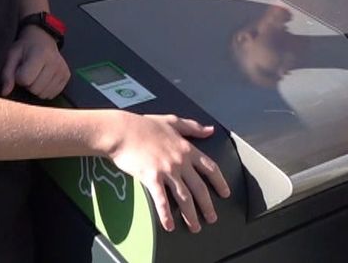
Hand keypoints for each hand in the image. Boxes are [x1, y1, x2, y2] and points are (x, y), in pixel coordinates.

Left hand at [1, 24, 69, 97]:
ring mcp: (62, 70)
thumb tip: (5, 92)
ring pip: (44, 94)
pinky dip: (45, 90)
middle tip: (29, 73)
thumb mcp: (12, 55)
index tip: (20, 69)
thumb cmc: (25, 48)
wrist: (43, 38)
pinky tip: (44, 80)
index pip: (25, 79)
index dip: (18, 77)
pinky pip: (52, 94)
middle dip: (28, 84)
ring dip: (36, 88)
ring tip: (36, 76)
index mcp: (40, 54)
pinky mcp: (67, 76)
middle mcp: (55, 63)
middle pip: (35, 89)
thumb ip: (7, 74)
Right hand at [108, 114, 230, 232]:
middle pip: (199, 187)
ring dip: (191, 215)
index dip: (219, 182)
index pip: (210, 167)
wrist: (122, 130)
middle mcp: (180, 161)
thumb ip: (193, 127)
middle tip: (212, 218)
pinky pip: (161, 200)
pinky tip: (169, 226)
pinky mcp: (151, 177)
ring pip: (184, 197)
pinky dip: (166, 214)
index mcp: (187, 148)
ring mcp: (167, 170)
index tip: (225, 193)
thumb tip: (211, 130)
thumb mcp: (173, 121)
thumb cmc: (145, 124)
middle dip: (207, 205)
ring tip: (195, 227)